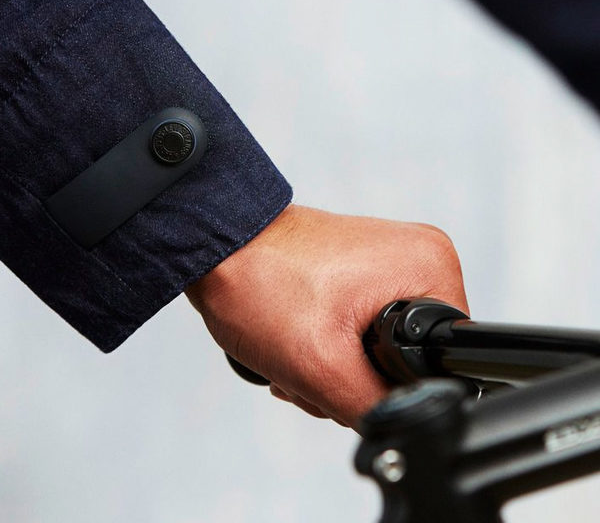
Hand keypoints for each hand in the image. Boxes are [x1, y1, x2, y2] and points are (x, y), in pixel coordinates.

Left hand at [185, 204, 467, 430]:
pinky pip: (364, 323)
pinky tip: (300, 336)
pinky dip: (332, 342)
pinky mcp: (364, 266)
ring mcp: (389, 259)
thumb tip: (399, 427)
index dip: (393, 385)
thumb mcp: (321, 363)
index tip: (347, 372)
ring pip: (381, 345)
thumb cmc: (260, 281)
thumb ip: (373, 407)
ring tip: (299, 345)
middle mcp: (419, 256)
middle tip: (315, 361)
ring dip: (337, 363)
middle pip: (409, 355)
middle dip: (356, 376)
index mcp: (429, 268)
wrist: (222, 246)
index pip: (442, 359)